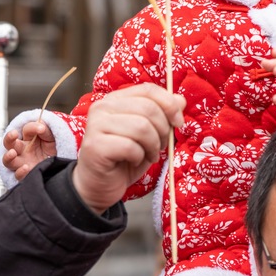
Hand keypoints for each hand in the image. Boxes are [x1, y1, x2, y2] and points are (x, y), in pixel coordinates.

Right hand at [2, 121, 55, 181]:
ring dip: (8, 157)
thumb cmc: (56, 147)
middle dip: (9, 138)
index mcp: (29, 138)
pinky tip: (25, 167)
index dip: (33, 128)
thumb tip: (41, 126)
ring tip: (13, 153)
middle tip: (13, 134)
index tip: (42, 128)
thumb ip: (46, 129)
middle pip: (9, 144)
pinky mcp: (27, 174)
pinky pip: (18, 176)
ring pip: (8, 161)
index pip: (26, 130)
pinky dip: (20, 172)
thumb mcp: (53, 136)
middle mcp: (23, 150)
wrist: (62, 163)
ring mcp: (23, 163)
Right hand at [72, 83, 184, 213]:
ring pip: (141, 127)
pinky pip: (130, 147)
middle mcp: (103, 107)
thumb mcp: (150, 134)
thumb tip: (180, 100)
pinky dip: (139, 157)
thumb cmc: (125, 157)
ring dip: (153, 146)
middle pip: (148, 109)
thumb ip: (163, 115)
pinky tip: (134, 161)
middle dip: (163, 130)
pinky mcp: (95, 145)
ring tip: (149, 155)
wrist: (99, 185)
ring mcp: (96, 125)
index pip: (148, 90)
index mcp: (116, 99)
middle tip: (161, 146)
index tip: (178, 122)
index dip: (169, 105)